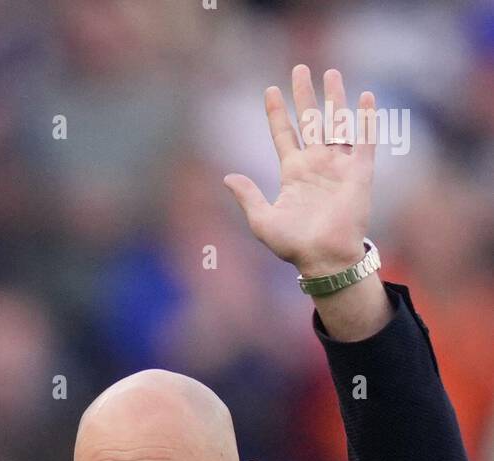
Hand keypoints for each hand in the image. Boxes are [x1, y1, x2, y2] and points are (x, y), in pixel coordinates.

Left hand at [224, 66, 375, 277]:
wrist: (325, 258)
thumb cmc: (294, 245)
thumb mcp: (262, 221)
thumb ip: (248, 197)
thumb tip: (227, 177)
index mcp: (293, 173)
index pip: (283, 135)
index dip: (276, 114)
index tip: (269, 91)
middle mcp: (316, 164)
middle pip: (309, 121)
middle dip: (304, 95)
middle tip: (299, 68)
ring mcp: (338, 166)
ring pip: (336, 123)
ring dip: (334, 98)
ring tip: (331, 73)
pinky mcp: (360, 173)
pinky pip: (365, 140)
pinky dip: (367, 119)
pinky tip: (367, 96)